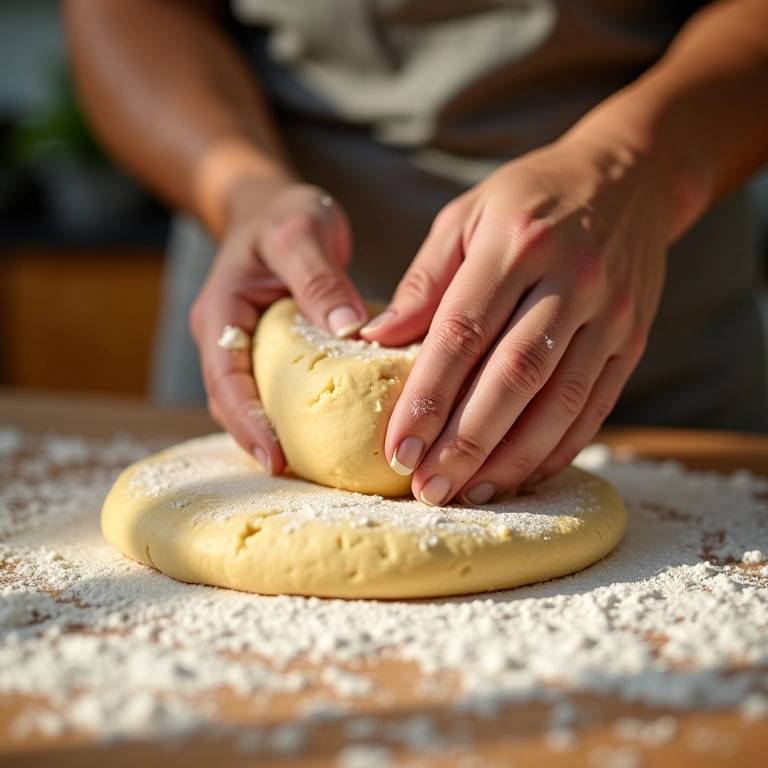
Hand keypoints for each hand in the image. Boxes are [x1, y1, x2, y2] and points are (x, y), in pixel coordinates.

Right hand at [189, 181, 365, 472]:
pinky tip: (332, 432)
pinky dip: (298, 414)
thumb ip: (320, 279)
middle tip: (299, 478)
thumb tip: (351, 330)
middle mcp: (227, 340)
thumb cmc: (282, 216)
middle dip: (260, 442)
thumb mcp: (300, 234)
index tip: (275, 458)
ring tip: (316, 468)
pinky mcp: (272, 355)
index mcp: (221, 315)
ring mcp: (248, 350)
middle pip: (234, 405)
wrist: (274, 209)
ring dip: (277, 434)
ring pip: (255, 404)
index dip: (246, 422)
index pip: (224, 379)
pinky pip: (279, 391)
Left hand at [361, 133, 672, 504]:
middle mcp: (570, 279)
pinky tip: (524, 475)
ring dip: (512, 458)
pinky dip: (560, 447)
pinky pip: (596, 404)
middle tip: (428, 489)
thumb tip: (374, 340)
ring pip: (559, 401)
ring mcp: (609, 313)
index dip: (428, 397)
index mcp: (515, 243)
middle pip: (513, 377)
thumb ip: (424, 281)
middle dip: (467, 442)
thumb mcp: (465, 217)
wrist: (628, 177)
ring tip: (469, 494)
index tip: (398, 447)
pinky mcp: (632, 338)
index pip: (463, 333)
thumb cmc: (529, 197)